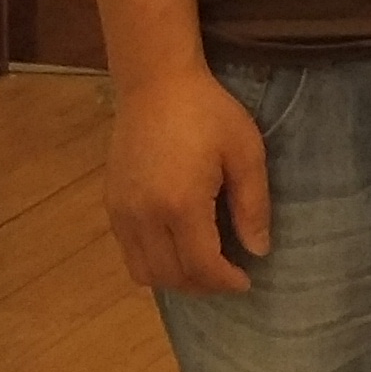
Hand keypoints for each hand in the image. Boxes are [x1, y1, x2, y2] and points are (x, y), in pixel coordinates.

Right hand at [102, 65, 269, 294]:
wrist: (156, 85)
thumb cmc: (209, 113)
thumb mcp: (246, 152)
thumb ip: (253, 205)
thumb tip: (259, 250)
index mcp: (181, 205)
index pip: (201, 266)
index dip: (225, 282)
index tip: (246, 281)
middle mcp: (144, 217)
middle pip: (170, 276)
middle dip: (203, 285)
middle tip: (228, 276)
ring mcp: (122, 213)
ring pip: (143, 272)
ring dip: (175, 279)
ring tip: (204, 267)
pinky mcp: (111, 205)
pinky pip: (129, 253)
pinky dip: (154, 263)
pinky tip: (177, 247)